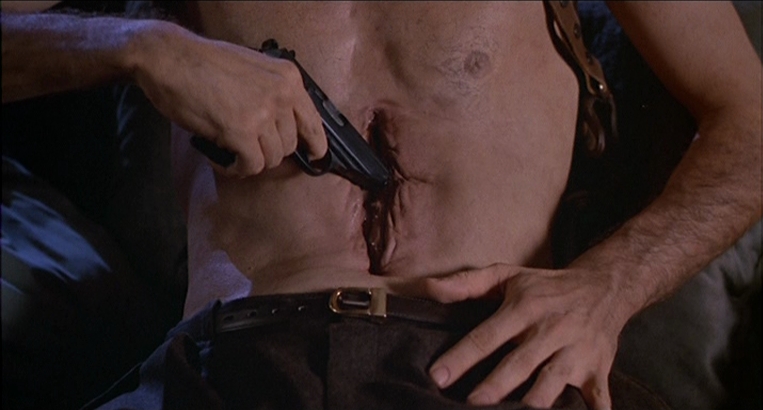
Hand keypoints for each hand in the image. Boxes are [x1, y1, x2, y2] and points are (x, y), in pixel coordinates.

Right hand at [131, 21, 326, 176]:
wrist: (170, 57)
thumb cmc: (204, 63)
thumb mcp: (254, 68)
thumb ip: (273, 93)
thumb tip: (283, 125)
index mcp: (288, 78)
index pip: (314, 120)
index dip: (315, 144)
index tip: (314, 156)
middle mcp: (281, 95)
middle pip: (290, 144)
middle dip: (269, 151)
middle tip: (247, 147)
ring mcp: (262, 113)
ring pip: (272, 158)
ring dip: (251, 160)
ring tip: (231, 152)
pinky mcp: (241, 131)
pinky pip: (251, 165)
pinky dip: (237, 169)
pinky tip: (223, 160)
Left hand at [419, 264, 631, 409]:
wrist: (605, 287)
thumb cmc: (546, 286)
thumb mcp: (507, 275)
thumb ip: (467, 283)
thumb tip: (429, 288)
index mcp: (524, 309)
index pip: (487, 336)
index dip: (461, 357)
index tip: (438, 376)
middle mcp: (550, 330)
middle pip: (519, 364)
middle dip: (494, 387)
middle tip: (470, 405)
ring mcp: (576, 352)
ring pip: (553, 383)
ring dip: (534, 402)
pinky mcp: (598, 370)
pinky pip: (597, 397)